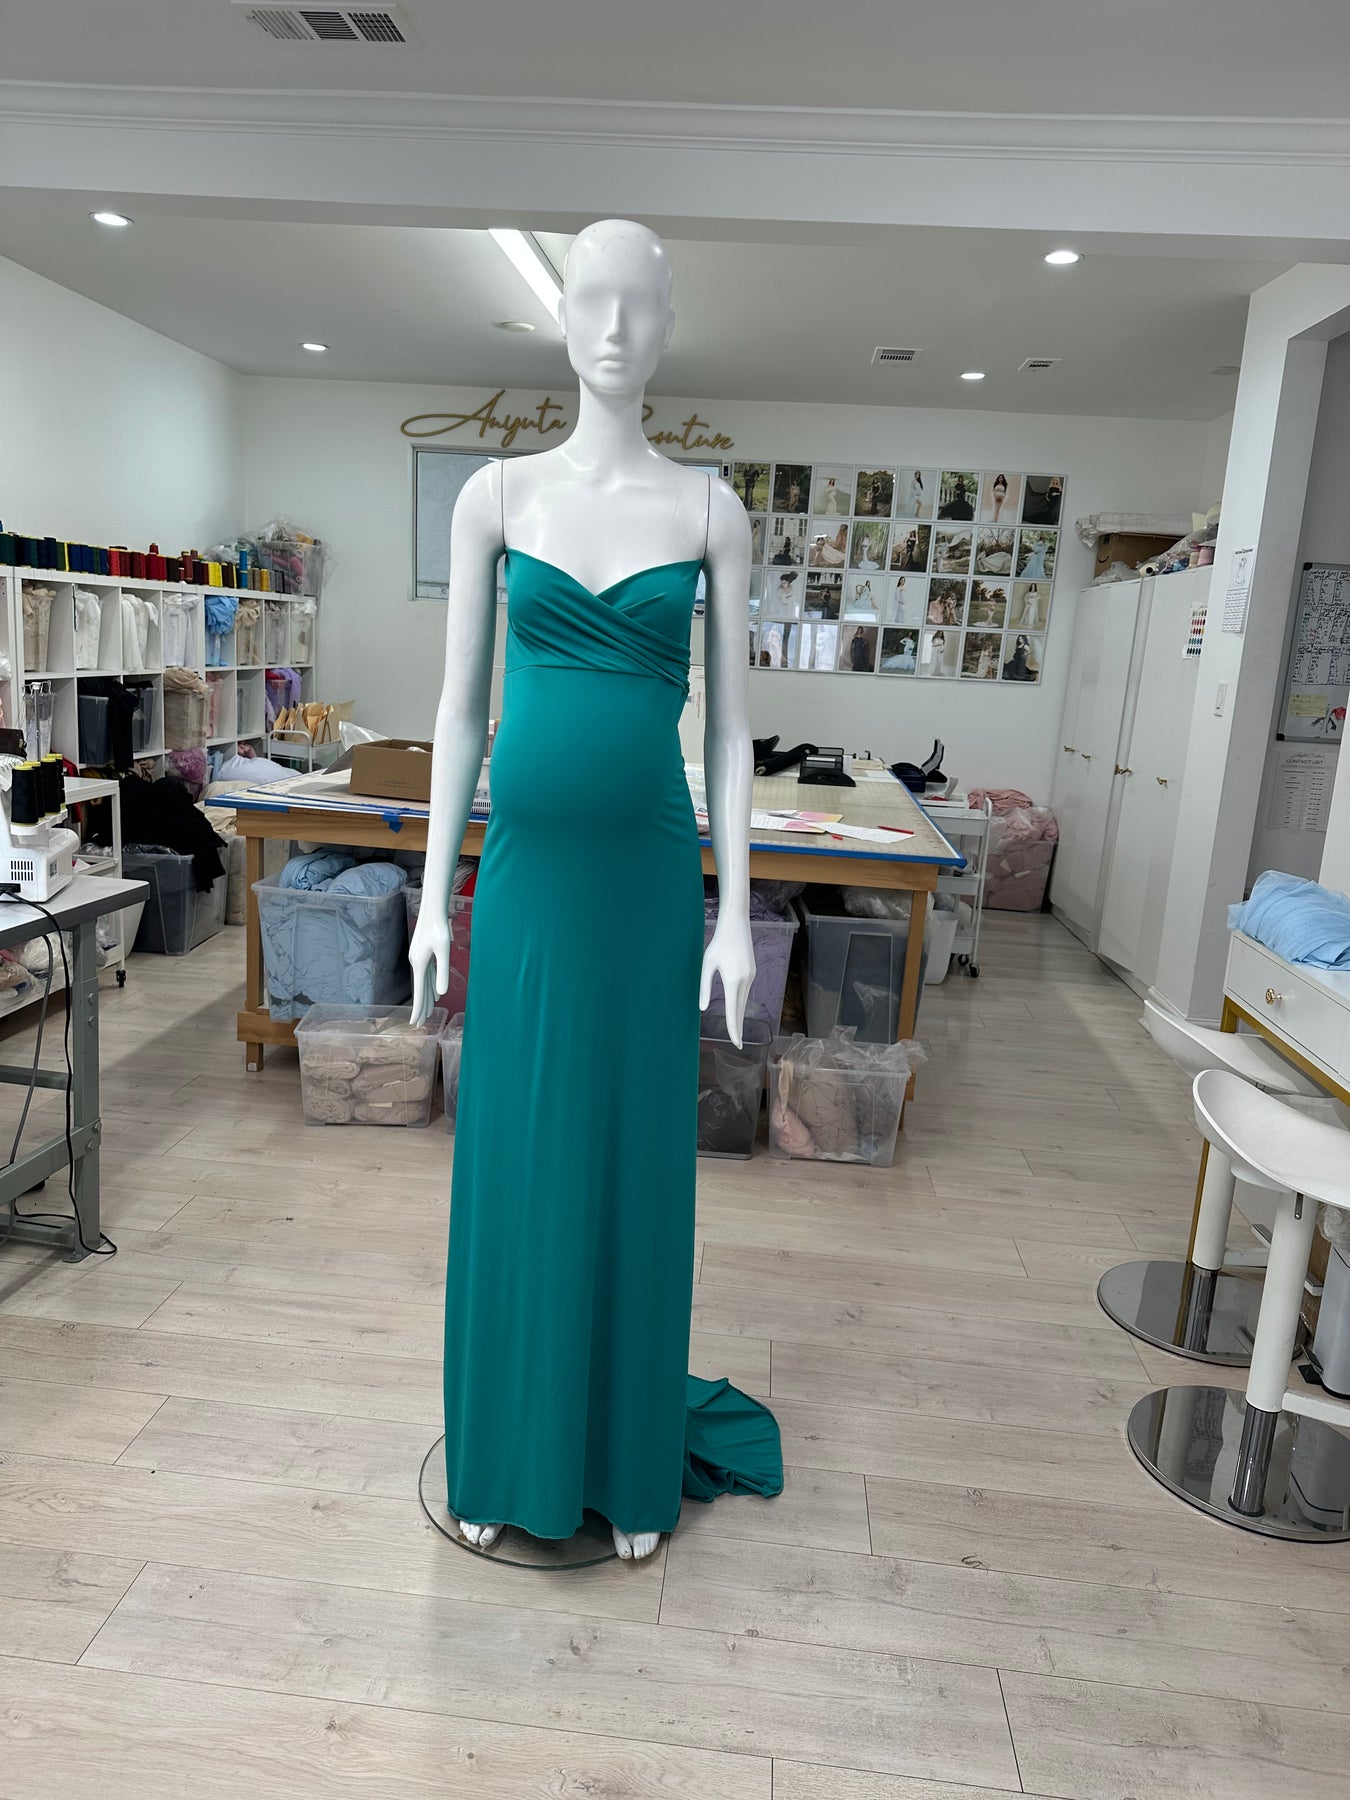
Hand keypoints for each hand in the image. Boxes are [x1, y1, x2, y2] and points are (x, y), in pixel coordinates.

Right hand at [409, 909, 450, 1027]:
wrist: (433, 909)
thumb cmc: (439, 927)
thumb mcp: (444, 950)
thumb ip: (442, 972)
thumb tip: (440, 993)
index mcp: (420, 964)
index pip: (419, 992)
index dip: (418, 1008)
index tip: (415, 1023)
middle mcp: (417, 963)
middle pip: (420, 990)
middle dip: (421, 1007)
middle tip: (420, 1024)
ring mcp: (420, 958)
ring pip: (424, 982)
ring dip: (427, 998)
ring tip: (429, 1012)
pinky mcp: (424, 953)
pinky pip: (428, 974)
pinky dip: (431, 985)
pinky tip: (436, 992)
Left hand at [699, 915, 755, 1047]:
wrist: (736, 924)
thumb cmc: (718, 942)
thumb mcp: (707, 964)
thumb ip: (704, 987)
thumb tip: (703, 1008)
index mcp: (733, 980)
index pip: (734, 1011)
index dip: (734, 1029)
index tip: (736, 1043)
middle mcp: (745, 980)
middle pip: (741, 1010)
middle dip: (738, 1027)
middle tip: (737, 1044)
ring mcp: (750, 976)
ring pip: (744, 1001)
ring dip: (740, 1015)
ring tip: (736, 1030)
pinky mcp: (751, 972)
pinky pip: (745, 992)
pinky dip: (741, 1003)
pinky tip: (737, 1007)